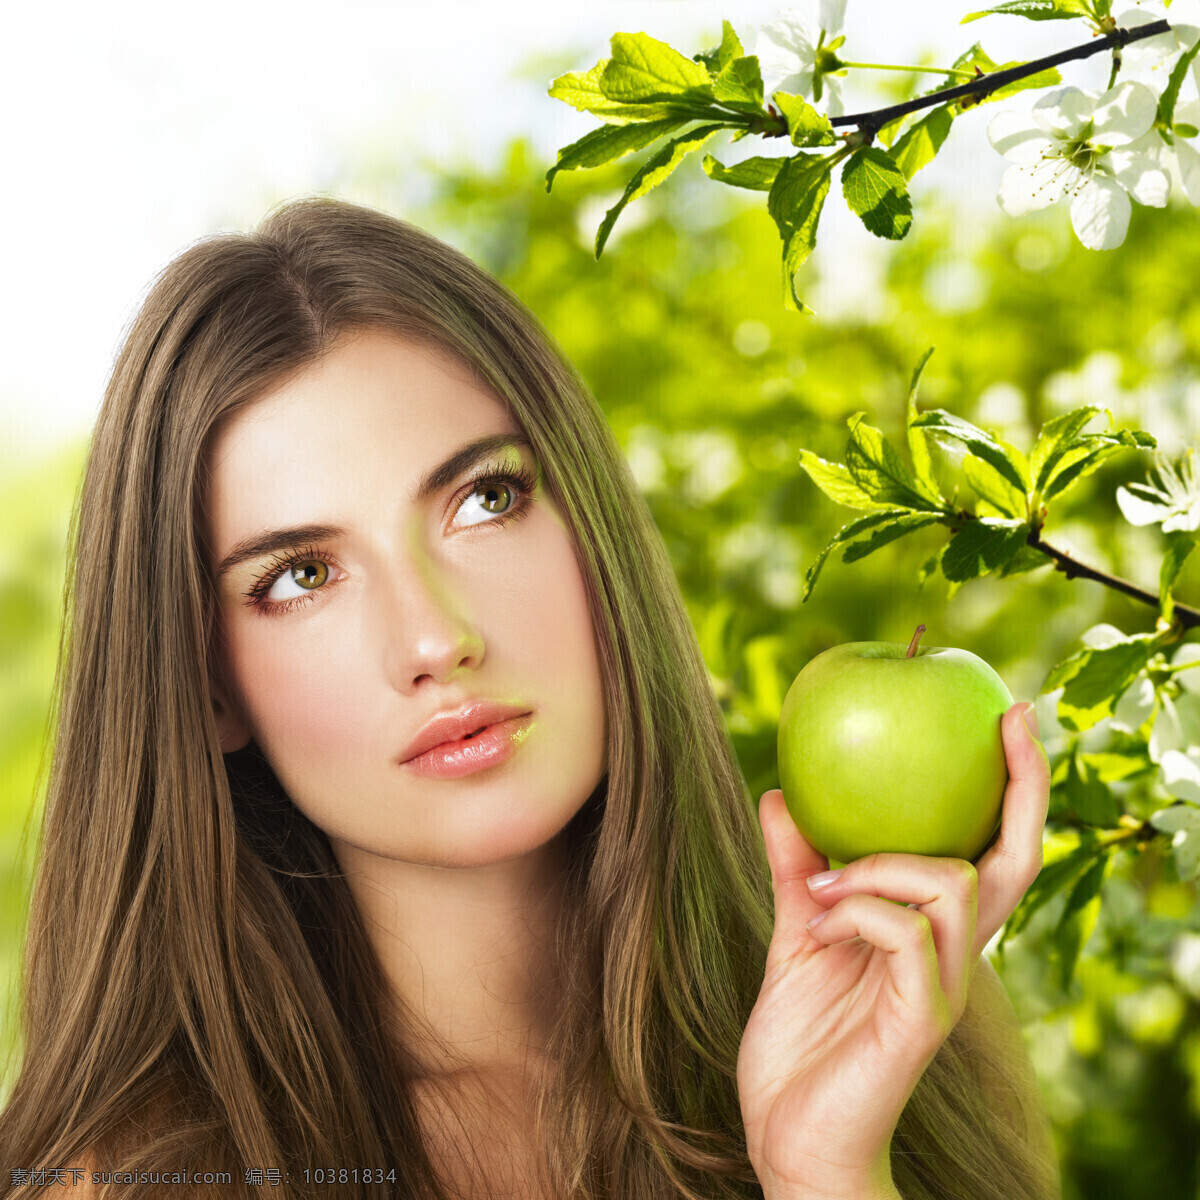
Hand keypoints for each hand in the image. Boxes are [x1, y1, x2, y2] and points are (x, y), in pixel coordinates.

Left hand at [738, 701, 1048, 1199]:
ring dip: (878, 864)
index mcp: (931, 935)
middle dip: (1021, 788)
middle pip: (1011, 863)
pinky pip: (906, 934)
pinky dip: (857, 909)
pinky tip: (817, 924)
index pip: (991, 853)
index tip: (1008, 717)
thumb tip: (779, 794)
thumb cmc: (801, 1044)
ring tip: (822, 884)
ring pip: (954, 885)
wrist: (788, 1137)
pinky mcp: (920, 1020)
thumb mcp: (796, 937)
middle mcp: (954, 958)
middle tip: (1007, 724)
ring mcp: (942, 989)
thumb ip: (797, 871)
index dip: (1013, 790)